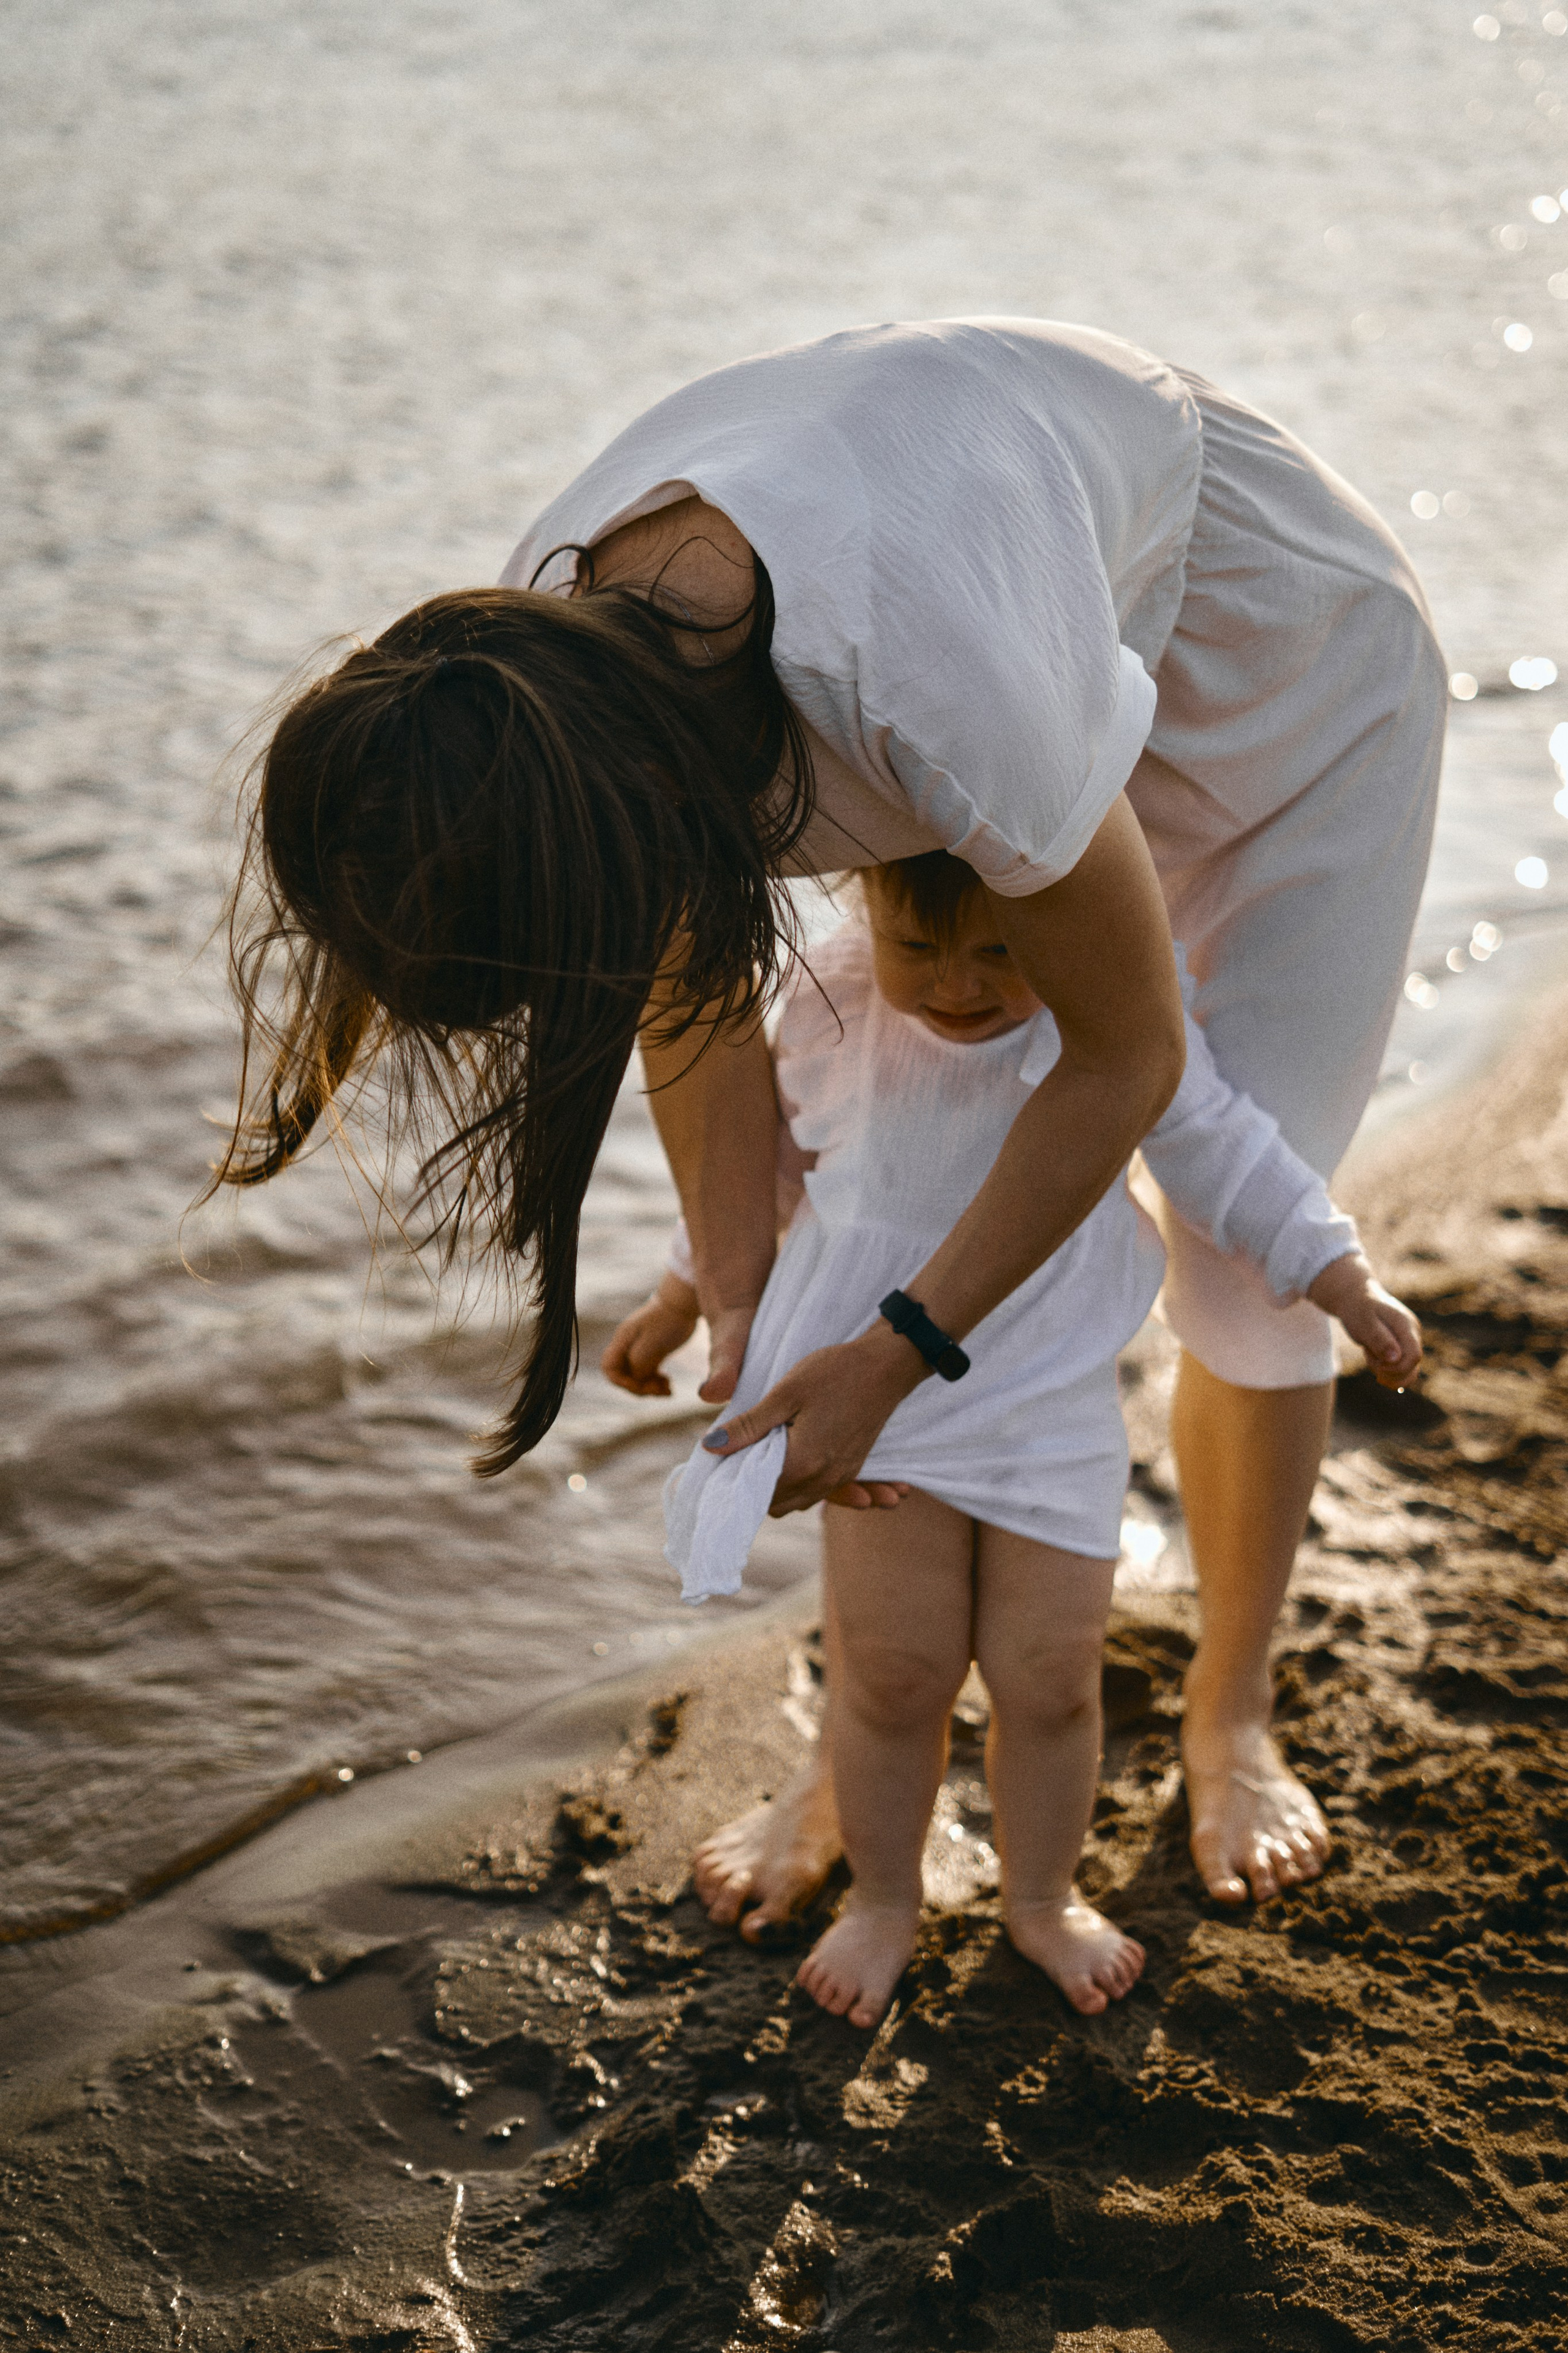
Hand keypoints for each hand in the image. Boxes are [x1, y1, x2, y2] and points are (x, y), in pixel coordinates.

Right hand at [601, 1277, 699, 1397]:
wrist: (682, 1304)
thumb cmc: (667, 1320)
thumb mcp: (652, 1343)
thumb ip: (639, 1363)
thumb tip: (635, 1380)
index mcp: (623, 1342)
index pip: (608, 1367)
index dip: (620, 1381)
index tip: (640, 1383)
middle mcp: (628, 1347)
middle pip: (624, 1376)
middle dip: (640, 1387)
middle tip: (660, 1388)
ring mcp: (640, 1351)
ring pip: (638, 1378)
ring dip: (651, 1388)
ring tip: (668, 1389)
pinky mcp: (653, 1354)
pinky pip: (649, 1375)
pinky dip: (657, 1383)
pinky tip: (669, 1385)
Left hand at [699, 1322, 922, 1511]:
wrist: (887, 1366)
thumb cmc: (835, 1373)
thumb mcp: (785, 1393)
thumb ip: (748, 1426)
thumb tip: (710, 1447)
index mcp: (803, 1464)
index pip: (756, 1492)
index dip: (736, 1480)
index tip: (725, 1459)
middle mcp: (824, 1480)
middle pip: (775, 1504)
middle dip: (756, 1486)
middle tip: (744, 1453)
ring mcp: (841, 1477)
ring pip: (797, 1501)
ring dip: (779, 1486)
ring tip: (768, 1451)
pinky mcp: (851, 1469)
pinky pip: (818, 1491)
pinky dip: (801, 1481)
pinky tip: (794, 1455)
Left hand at [1307, 1252, 1422, 1388]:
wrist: (1356, 1297)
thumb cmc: (1357, 1309)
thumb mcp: (1363, 1323)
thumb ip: (1379, 1339)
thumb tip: (1396, 1358)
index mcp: (1406, 1325)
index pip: (1414, 1356)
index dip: (1396, 1368)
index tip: (1376, 1365)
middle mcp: (1412, 1332)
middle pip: (1411, 1365)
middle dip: (1388, 1369)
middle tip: (1368, 1353)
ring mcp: (1409, 1338)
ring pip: (1406, 1368)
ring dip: (1386, 1369)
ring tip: (1369, 1351)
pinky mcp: (1403, 1343)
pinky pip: (1401, 1365)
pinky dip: (1386, 1367)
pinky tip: (1372, 1355)